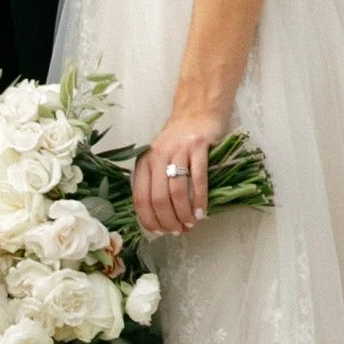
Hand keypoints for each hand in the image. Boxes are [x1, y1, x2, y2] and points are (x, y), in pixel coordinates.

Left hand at [134, 102, 226, 238]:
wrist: (197, 111)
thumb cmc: (178, 141)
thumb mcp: (160, 159)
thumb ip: (157, 182)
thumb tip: (161, 219)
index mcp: (144, 162)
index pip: (140, 198)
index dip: (149, 219)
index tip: (160, 232)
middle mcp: (157, 155)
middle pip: (158, 197)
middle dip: (168, 220)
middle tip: (178, 231)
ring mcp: (178, 150)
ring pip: (176, 190)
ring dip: (184, 213)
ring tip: (191, 223)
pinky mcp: (198, 146)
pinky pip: (198, 178)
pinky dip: (200, 199)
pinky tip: (202, 211)